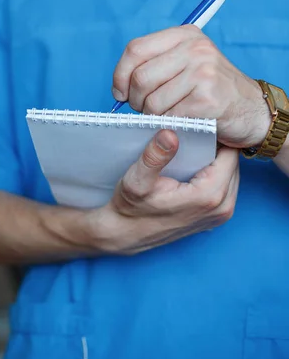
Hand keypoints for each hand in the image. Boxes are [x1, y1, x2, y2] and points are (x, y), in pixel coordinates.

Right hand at [89, 130, 239, 254]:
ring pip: (231, 173)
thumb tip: (170, 133)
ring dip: (217, 159)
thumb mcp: (136, 180)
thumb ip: (155, 156)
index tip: (200, 124)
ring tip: (194, 145)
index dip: (218, 135)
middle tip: (196, 131)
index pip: (230, 153)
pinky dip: (214, 172)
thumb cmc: (130, 208)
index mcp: (209, 196)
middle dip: (218, 146)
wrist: (125, 234)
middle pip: (233, 163)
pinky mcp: (216, 217)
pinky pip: (226, 185)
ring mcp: (221, 214)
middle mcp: (222, 207)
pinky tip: (194, 163)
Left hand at [112, 25, 269, 148]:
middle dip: (135, 100)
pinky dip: (168, 126)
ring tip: (165, 116)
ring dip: (151, 116)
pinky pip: (169, 117)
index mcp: (185, 34)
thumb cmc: (210, 89)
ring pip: (152, 101)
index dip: (120, 74)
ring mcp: (203, 72)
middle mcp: (195, 48)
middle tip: (144, 110)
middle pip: (140, 77)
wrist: (251, 109)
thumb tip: (119, 86)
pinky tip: (179, 123)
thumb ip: (155, 63)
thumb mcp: (186, 62)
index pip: (135, 49)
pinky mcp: (208, 99)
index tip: (120, 93)